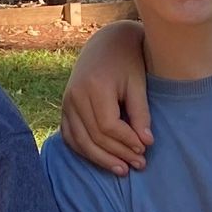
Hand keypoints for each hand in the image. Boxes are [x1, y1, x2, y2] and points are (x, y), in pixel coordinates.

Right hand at [59, 21, 151, 175]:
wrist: (106, 42)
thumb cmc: (127, 61)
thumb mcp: (138, 82)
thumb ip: (141, 112)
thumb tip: (146, 143)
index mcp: (94, 87)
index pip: (108, 126)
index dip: (126, 141)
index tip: (144, 149)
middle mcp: (75, 96)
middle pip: (94, 136)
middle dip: (118, 154)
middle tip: (139, 165)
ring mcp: (66, 102)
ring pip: (80, 141)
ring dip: (101, 159)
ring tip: (122, 170)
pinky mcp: (64, 107)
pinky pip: (70, 136)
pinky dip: (84, 151)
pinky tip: (101, 159)